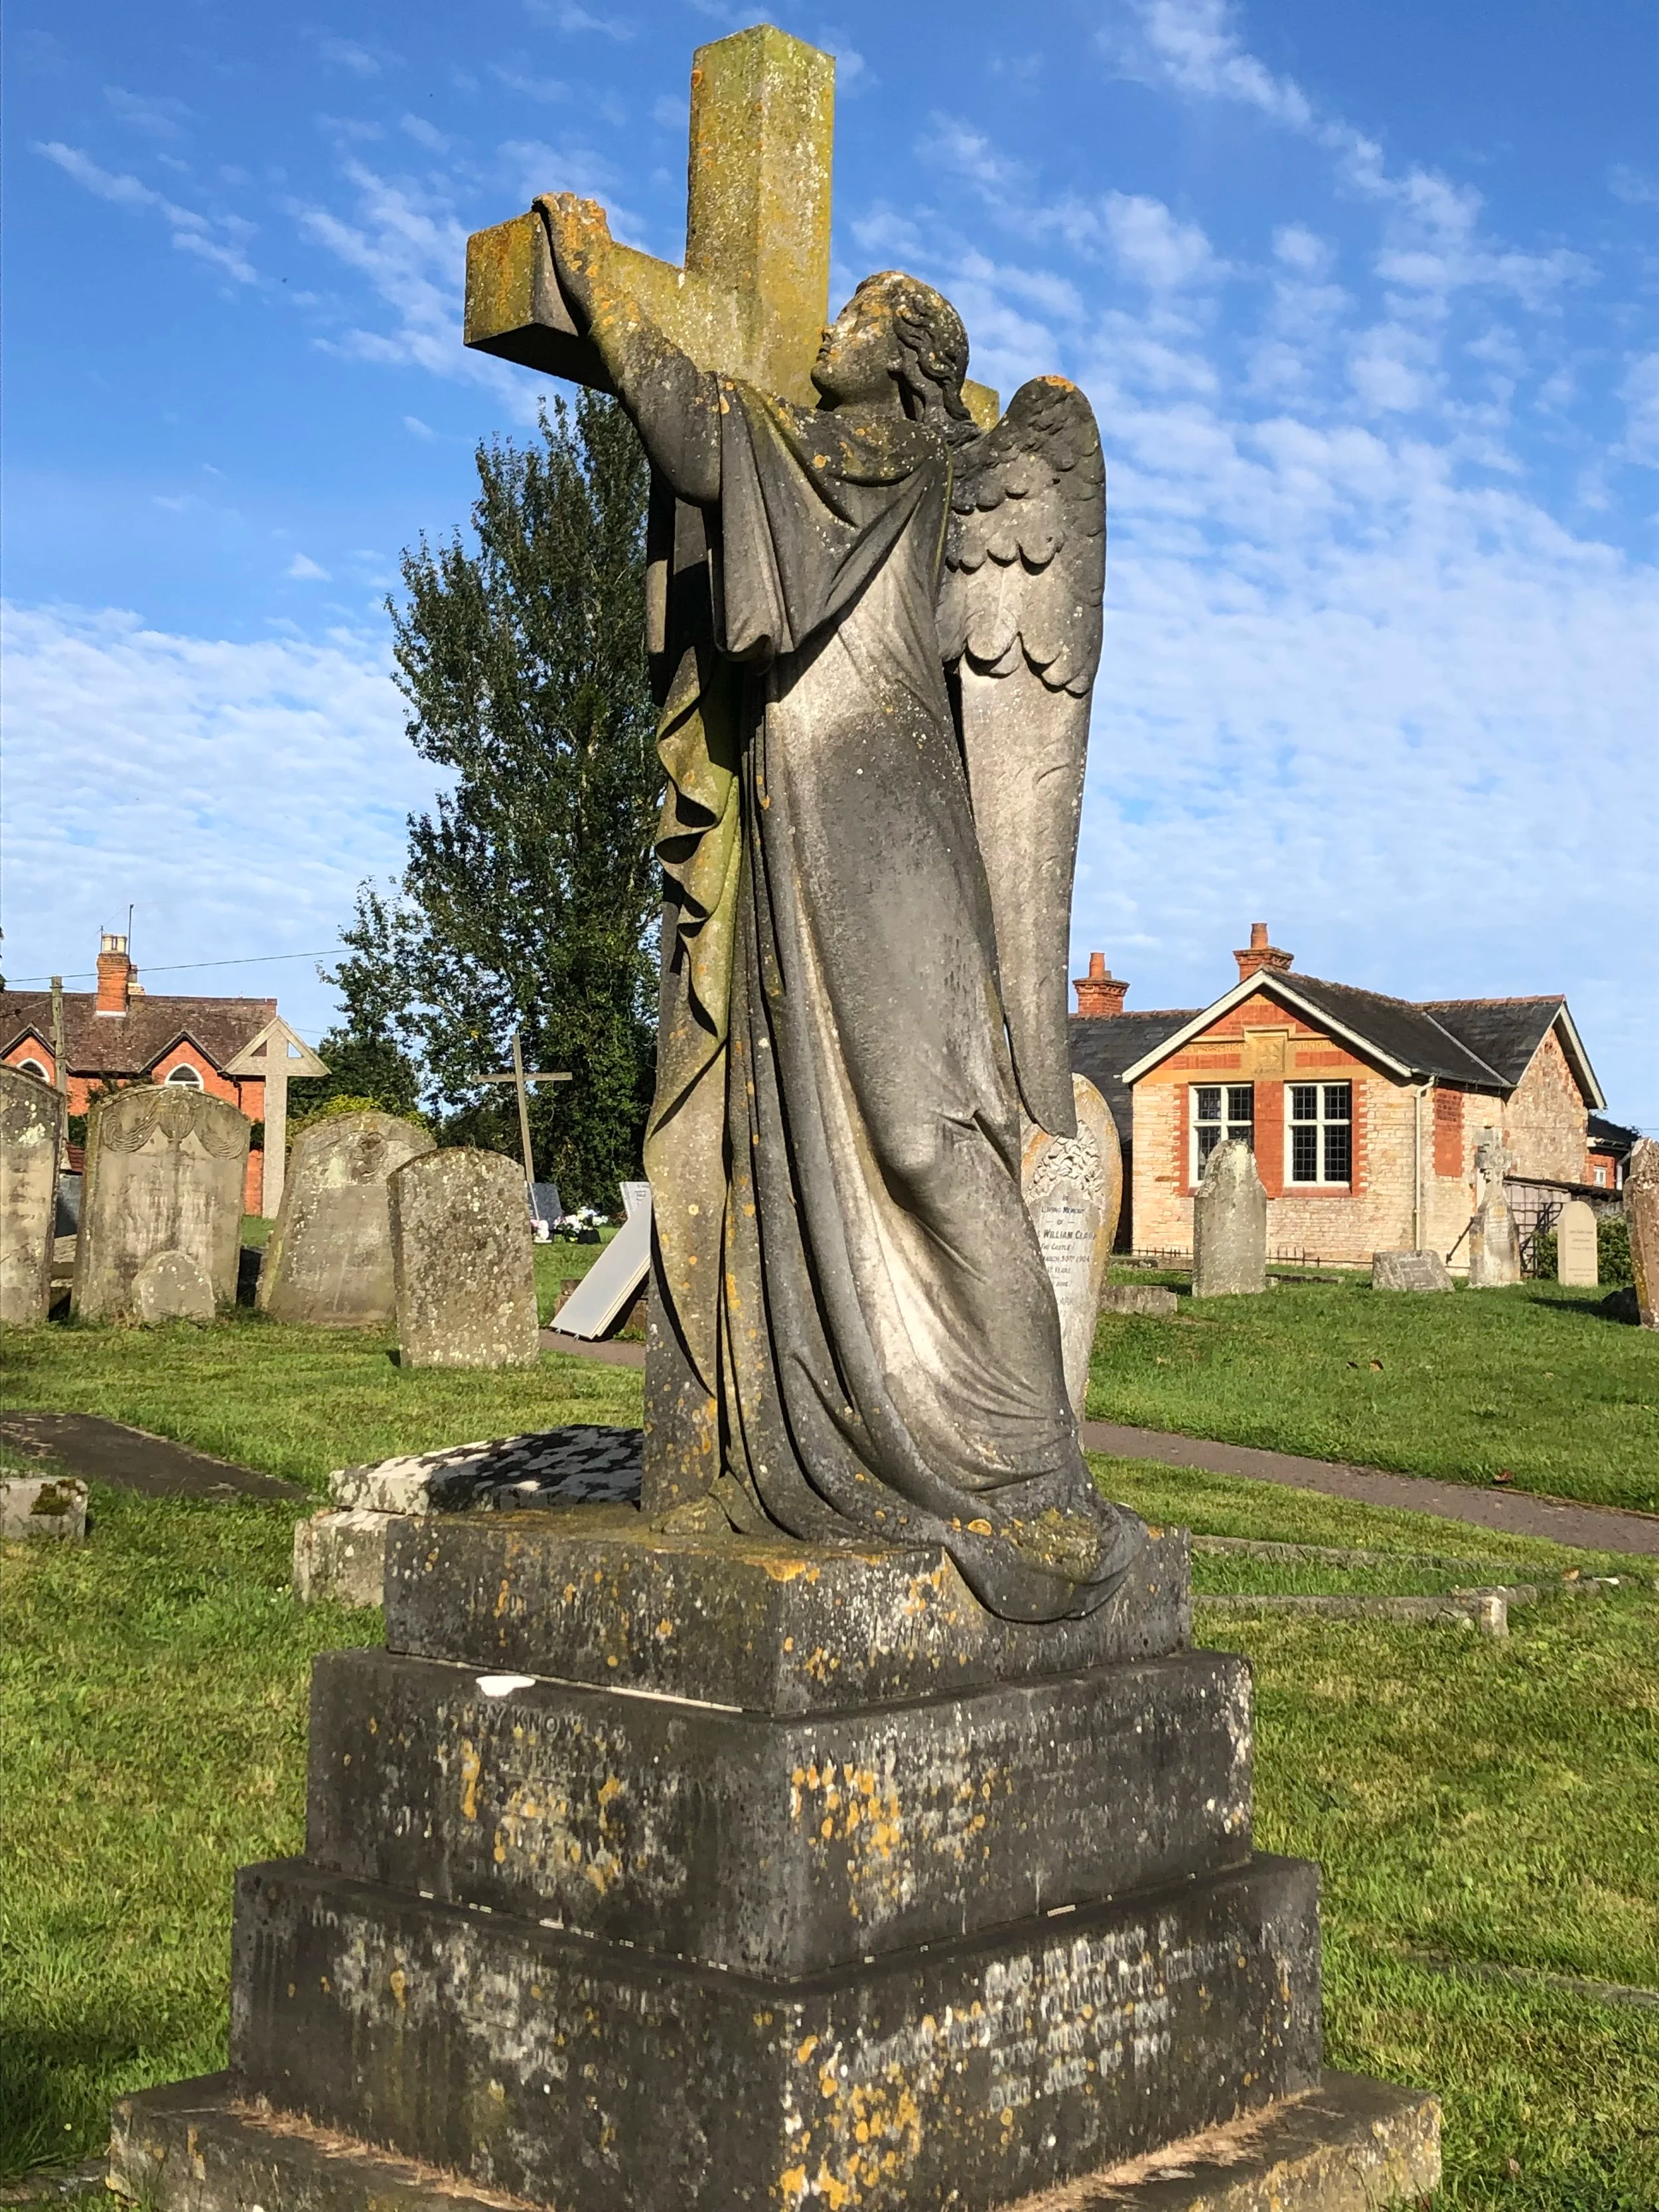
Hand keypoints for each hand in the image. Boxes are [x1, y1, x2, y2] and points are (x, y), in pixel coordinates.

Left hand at [538, 192, 611, 321]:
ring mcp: (576, 224)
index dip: (584, 209)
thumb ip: (601, 267)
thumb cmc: (604, 294)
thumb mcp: (605, 277)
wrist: (600, 294)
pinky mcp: (561, 228)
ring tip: (542, 204)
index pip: (595, 210)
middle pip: (579, 202)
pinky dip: (542, 200)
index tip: (575, 214)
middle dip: (567, 202)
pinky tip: (535, 203)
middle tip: (555, 208)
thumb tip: (603, 278)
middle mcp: (591, 224)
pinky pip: (551, 204)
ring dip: (554, 199)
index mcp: (603, 234)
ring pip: (564, 199)